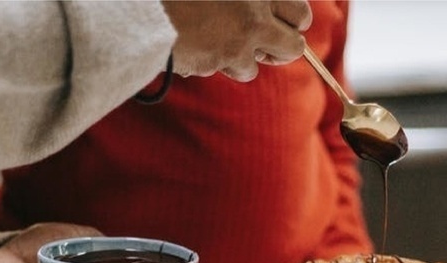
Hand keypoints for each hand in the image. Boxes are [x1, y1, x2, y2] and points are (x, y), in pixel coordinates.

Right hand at [160, 0, 310, 81]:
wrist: (146, 9)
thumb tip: (265, 11)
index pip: (300, 12)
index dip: (294, 22)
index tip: (282, 24)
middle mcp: (256, 11)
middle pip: (294, 46)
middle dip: (282, 49)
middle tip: (266, 45)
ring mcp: (241, 37)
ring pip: (259, 64)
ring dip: (243, 59)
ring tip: (217, 40)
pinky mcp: (223, 57)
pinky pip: (232, 69)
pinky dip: (218, 63)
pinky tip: (199, 46)